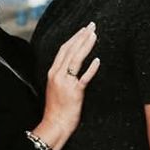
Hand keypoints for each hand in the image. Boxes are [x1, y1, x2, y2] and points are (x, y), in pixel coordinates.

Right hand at [39, 23, 100, 146]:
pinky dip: (91, 69)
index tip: (84, 29)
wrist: (55, 123)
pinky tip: (97, 60)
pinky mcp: (74, 92)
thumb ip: (64, 74)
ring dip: (86, 46)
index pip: (64, 49)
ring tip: (94, 35)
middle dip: (81, 36)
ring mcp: (65, 83)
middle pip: (70, 50)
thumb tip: (73, 65)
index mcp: (53, 72)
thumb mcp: (57, 87)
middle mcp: (57, 75)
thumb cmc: (58, 107)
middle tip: (92, 26)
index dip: (74, 37)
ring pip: (76, 60)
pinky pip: (83, 78)